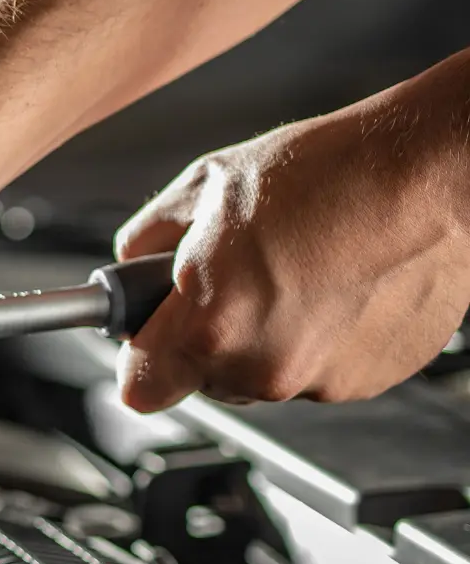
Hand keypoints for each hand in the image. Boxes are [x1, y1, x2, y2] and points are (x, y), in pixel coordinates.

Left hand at [114, 52, 469, 411]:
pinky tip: (334, 284)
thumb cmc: (329, 174)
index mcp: (208, 325)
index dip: (141, 358)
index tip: (149, 335)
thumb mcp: (205, 186)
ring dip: (266, 336)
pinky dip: (318, 337)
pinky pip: (317, 369)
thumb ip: (147, 238)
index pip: (140, 389)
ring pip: (262, 375)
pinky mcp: (366, 381)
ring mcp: (318, 380)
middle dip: (208, 334)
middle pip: (203, 379)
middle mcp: (261, 367)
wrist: (430, 176)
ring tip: (295, 270)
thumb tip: (133, 262)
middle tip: (235, 276)